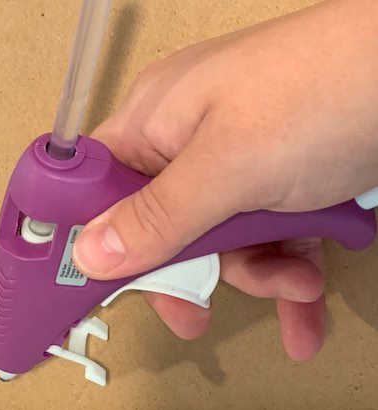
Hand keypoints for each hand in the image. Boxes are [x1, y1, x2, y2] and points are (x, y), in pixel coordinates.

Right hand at [72, 0, 377, 360]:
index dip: (88, 242)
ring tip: (296, 283)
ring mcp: (235, 161)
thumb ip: (158, 217)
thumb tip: (90, 254)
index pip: (93, 191)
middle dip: (190, 273)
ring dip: (256, 275)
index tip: (88, 293)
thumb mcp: (231, 166)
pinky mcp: (279, 179)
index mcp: (154, 121)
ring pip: (216, 243)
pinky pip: (262, 238)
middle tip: (196, 314)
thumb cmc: (329, 88)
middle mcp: (186, 141)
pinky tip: (305, 304)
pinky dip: (284, 273)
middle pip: (157, 229)